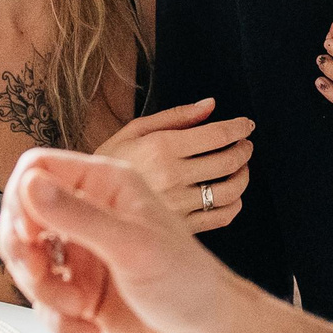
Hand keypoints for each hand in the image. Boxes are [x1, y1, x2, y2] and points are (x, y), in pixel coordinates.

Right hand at [0, 149, 332, 332]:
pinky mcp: (83, 293)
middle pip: (23, 219)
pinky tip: (89, 332)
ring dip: (45, 294)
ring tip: (78, 310)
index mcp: (106, 186)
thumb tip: (30, 185)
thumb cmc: (190, 284)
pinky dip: (59, 322)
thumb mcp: (131, 245)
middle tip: (42, 277)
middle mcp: (91, 215)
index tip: (29, 234)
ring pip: (30, 264)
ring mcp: (85, 256)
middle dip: (26, 255)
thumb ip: (77, 215)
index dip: (22, 199)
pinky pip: (46, 303)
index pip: (39, 169)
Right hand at [91, 98, 252, 232]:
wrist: (86, 204)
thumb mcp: (134, 130)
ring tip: (240, 168)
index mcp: (161, 147)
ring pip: (231, 190)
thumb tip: (211, 105)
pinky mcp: (180, 228)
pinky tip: (230, 195)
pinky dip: (235, 204)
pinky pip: (221, 217)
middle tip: (245, 144)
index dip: (239, 127)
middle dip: (244, 149)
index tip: (247, 125)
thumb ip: (176, 116)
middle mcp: (172, 176)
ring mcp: (178, 205)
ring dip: (244, 176)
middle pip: (228, 161)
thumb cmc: (111, 161)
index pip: (216, 135)